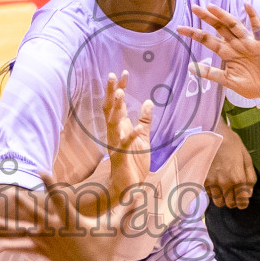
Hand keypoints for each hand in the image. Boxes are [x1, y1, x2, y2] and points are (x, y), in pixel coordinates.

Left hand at [0, 172, 149, 260]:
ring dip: (7, 225)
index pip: (59, 197)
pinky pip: (24, 247)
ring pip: (24, 230)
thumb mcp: (114, 226)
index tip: (42, 171)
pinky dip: (11, 244)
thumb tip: (141, 193)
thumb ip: (125, 208)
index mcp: (71, 219)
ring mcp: (47, 241)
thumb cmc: (104, 249)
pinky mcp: (43, 251)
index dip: (50, 183)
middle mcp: (56, 229)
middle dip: (22, 202)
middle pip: (36, 212)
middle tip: (9, 191)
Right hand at [103, 71, 153, 204]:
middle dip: (111, 92)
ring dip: (116, 108)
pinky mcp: (121, 157)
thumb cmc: (134, 163)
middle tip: (112, 75)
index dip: (120, 88)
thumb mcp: (143, 138)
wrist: (128, 187)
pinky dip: (131, 136)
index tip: (123, 73)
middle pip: (110, 109)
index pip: (118, 104)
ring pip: (112, 123)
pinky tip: (137, 128)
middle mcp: (115, 133)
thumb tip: (149, 101)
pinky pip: (125, 145)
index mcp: (120, 127)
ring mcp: (116, 144)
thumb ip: (145, 121)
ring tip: (120, 94)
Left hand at [177, 3, 259, 101]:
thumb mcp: (228, 81)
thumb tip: (190, 68)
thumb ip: (211, 73)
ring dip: (223, 15)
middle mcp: (235, 44)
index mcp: (226, 53)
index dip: (194, 33)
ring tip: (211, 6)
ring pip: (234, 25)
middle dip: (206, 18)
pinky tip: (246, 5)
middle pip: (218, 28)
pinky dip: (253, 15)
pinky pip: (257, 27)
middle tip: (194, 7)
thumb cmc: (252, 85)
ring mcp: (248, 42)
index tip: (180, 28)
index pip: (207, 40)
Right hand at [205, 121, 255, 208]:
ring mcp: (211, 183)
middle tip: (233, 191)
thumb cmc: (230, 142)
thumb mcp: (246, 157)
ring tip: (222, 187)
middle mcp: (224, 184)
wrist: (209, 132)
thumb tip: (249, 193)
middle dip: (232, 200)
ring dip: (221, 197)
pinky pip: (208, 193)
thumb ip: (250, 177)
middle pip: (229, 204)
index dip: (243, 202)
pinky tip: (213, 181)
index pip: (242, 203)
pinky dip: (211, 191)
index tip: (242, 197)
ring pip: (217, 201)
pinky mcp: (201, 180)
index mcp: (238, 179)